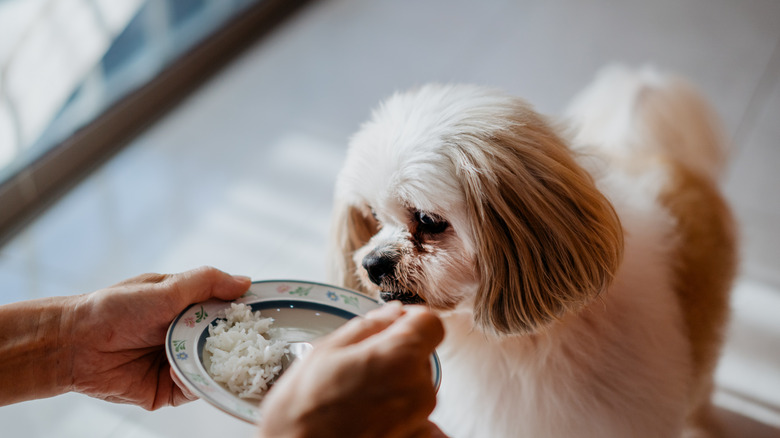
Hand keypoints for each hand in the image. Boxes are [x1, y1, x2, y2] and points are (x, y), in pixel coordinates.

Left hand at [62, 266, 250, 408]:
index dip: (248, 314)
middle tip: (254, 344)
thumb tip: (246, 282)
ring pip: (214, 370)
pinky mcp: (168, 390)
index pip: (230, 312)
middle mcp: (188, 337)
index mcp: (190, 309)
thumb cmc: (116, 307)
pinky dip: (193, 382)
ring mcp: (180, 364)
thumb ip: (207, 282)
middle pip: (227, 344)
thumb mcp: (166, 287)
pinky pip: (193, 389)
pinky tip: (179, 370)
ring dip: (216, 365)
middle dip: (239, 345)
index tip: (268, 315)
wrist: (74, 343)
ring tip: (216, 359)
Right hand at [257, 302, 446, 437]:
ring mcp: (420, 419)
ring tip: (356, 396)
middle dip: (396, 354)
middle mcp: (419, 390)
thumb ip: (369, 326)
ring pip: (416, 385)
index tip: (392, 326)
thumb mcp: (326, 351)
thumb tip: (393, 312)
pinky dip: (398, 413)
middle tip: (358, 367)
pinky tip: (369, 417)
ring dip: (394, 384)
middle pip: (421, 356)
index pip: (430, 323)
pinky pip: (416, 416)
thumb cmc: (302, 410)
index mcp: (400, 358)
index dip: (410, 320)